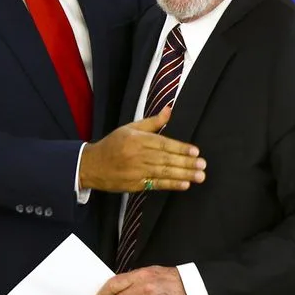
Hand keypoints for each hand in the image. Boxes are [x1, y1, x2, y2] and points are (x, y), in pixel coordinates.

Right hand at [78, 106, 205, 191]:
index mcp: (136, 139)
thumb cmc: (113, 144)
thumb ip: (152, 122)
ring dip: (183, 174)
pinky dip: (170, 185)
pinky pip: (156, 185)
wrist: (91, 165)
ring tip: (199, 176)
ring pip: (163, 172)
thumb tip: (169, 109)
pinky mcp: (135, 185)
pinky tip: (184, 184)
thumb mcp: (130, 128)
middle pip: (165, 159)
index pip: (162, 143)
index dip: (180, 148)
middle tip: (202, 165)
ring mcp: (136, 171)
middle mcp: (137, 155)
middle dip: (186, 163)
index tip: (195, 151)